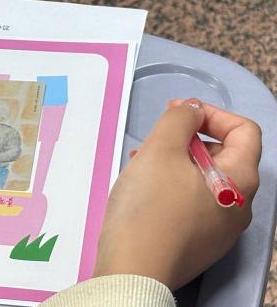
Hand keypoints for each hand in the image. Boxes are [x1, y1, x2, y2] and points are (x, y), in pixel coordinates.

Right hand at [93, 99, 260, 289]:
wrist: (134, 269)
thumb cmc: (149, 208)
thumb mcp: (160, 150)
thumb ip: (179, 120)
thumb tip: (192, 110)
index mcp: (240, 180)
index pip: (244, 131)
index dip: (212, 114)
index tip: (177, 114)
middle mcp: (240, 206)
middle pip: (224, 155)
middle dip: (188, 140)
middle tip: (153, 142)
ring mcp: (221, 229)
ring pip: (205, 180)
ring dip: (175, 164)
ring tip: (141, 167)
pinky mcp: (200, 244)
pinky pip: (193, 205)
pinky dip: (172, 189)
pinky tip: (144, 194)